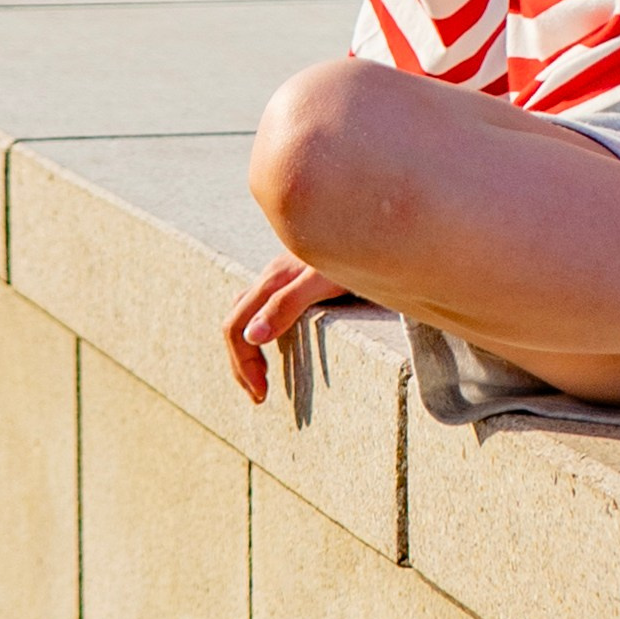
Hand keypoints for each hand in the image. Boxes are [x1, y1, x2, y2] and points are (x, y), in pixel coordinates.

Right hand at [225, 253, 349, 401]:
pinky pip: (266, 304)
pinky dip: (262, 330)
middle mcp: (273, 276)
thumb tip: (252, 336)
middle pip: (235, 322)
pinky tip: (281, 339)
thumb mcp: (324, 279)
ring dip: (247, 347)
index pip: (234, 327)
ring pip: (247, 310)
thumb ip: (288, 303)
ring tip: (263, 376)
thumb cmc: (359, 248)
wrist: (384, 222)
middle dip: (241, 363)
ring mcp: (285, 274)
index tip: (263, 395)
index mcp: (271, 279)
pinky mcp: (301, 275)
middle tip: (260, 396)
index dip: (242, 364)